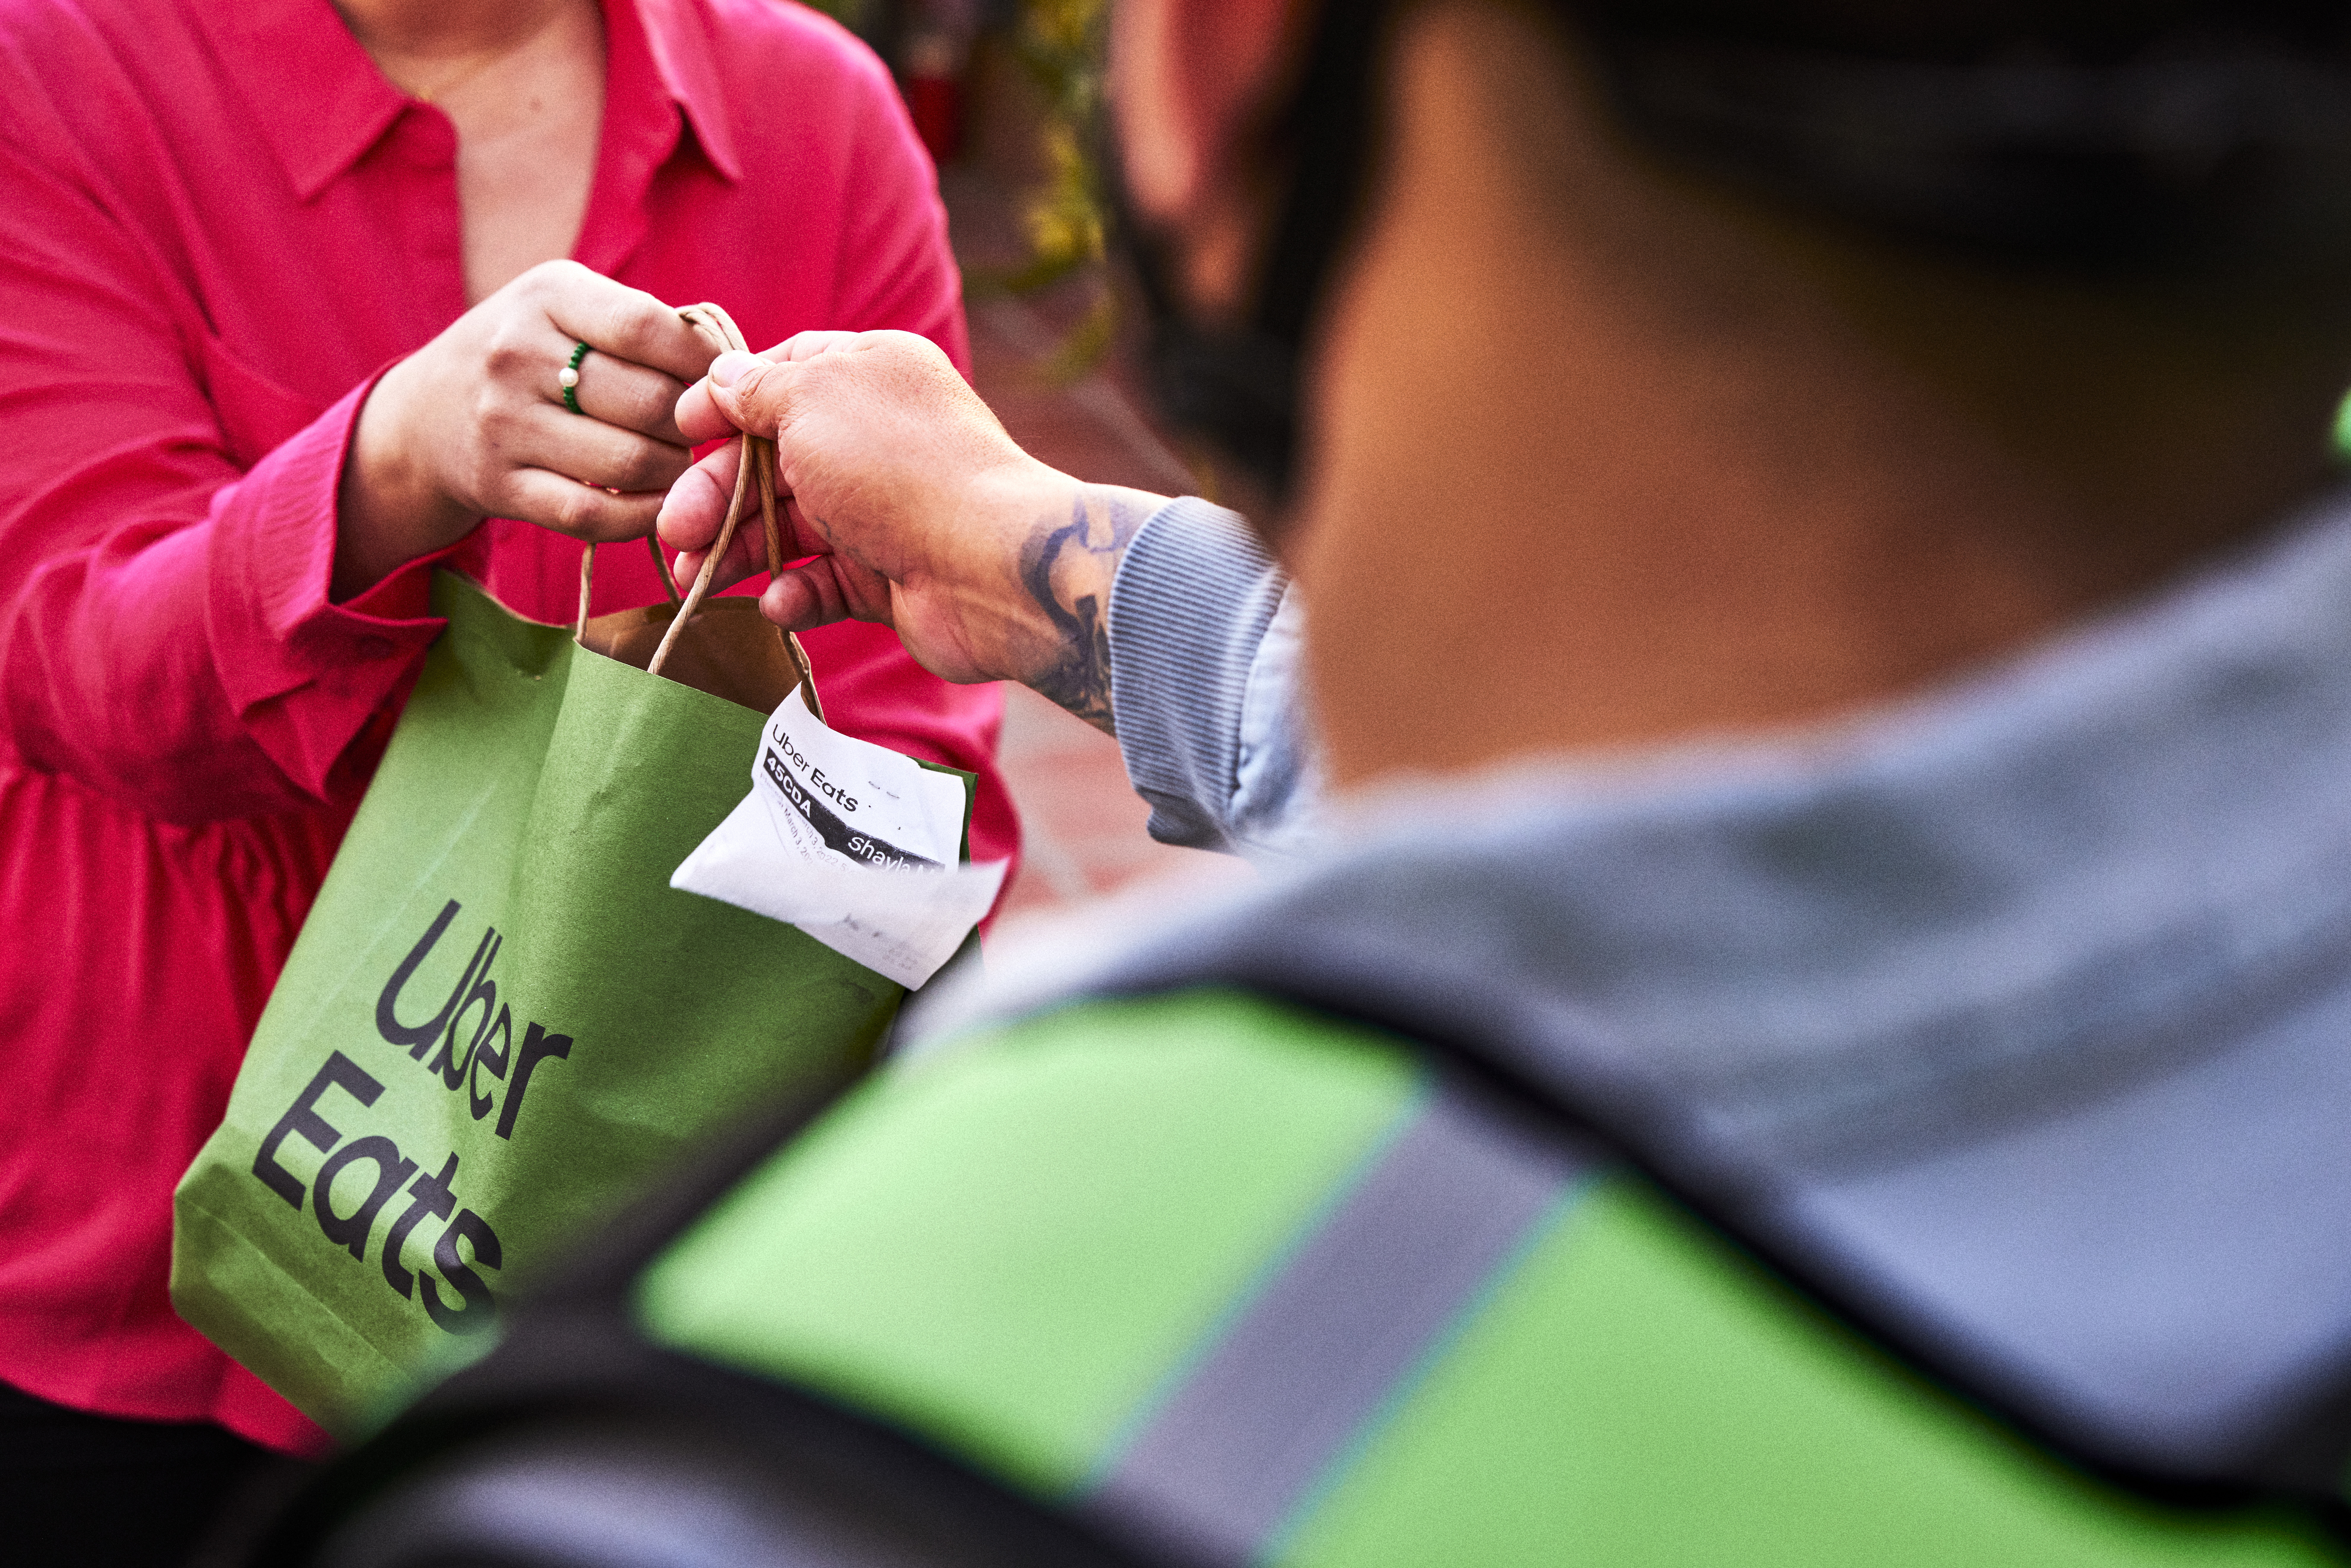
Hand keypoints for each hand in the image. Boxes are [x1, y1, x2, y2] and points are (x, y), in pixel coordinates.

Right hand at [334, 260, 713, 597]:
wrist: (421, 416)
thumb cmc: (528, 355)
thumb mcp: (567, 307)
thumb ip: (642, 325)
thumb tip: (730, 364)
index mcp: (547, 294)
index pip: (648, 327)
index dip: (702, 361)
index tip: (719, 381)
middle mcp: (516, 353)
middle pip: (650, 402)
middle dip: (691, 424)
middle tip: (695, 430)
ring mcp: (503, 423)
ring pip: (632, 462)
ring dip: (674, 472)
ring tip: (674, 461)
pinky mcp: (499, 485)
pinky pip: (594, 513)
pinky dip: (640, 515)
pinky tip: (654, 502)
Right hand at [658, 329, 1169, 730]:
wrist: (991, 565)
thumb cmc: (898, 468)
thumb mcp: (813, 401)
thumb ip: (760, 389)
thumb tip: (721, 379)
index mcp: (869, 375)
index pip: (781, 377)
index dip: (724, 405)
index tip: (678, 433)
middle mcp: (878, 438)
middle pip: (773, 462)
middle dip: (715, 495)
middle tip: (674, 532)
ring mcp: (885, 510)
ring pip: (791, 528)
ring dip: (737, 552)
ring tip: (693, 581)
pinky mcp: (891, 574)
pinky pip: (826, 583)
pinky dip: (795, 594)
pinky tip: (777, 604)